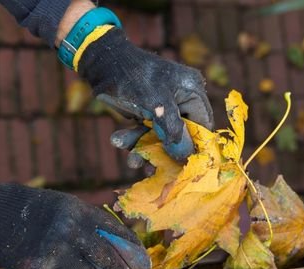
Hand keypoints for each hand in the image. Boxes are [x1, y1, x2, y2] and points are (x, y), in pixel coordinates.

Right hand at [0, 178, 149, 268]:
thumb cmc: (39, 211)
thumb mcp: (69, 207)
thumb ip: (94, 224)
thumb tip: (125, 245)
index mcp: (81, 212)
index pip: (118, 236)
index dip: (135, 253)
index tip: (144, 266)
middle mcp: (70, 231)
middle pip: (109, 263)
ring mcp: (55, 252)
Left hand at [77, 27, 213, 165]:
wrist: (100, 62)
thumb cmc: (132, 76)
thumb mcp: (155, 103)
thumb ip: (172, 128)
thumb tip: (185, 154)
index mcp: (192, 91)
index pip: (203, 125)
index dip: (195, 146)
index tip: (185, 165)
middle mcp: (181, 99)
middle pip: (181, 135)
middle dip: (164, 152)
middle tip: (153, 169)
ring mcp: (163, 107)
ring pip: (160, 137)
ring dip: (144, 148)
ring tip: (132, 160)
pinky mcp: (147, 112)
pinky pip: (145, 132)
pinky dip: (134, 139)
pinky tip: (118, 140)